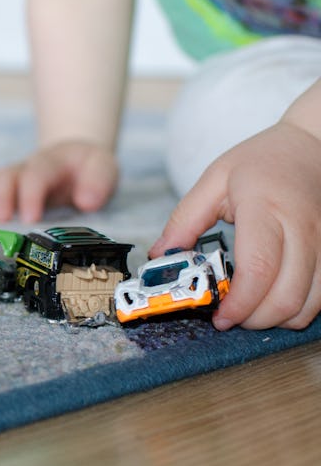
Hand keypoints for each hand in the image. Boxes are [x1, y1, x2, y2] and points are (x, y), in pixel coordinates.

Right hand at [0, 140, 117, 223]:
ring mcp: (8, 178)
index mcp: (49, 164)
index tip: (30, 217)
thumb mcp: (103, 168)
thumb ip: (99, 182)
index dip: (31, 194)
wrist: (74, 155)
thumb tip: (87, 201)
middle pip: (4, 177)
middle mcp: (23, 168)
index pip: (36, 175)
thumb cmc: (87, 167)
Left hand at [150, 122, 320, 330]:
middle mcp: (303, 227)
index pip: (259, 268)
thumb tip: (159, 257)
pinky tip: (274, 298)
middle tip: (229, 317)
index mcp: (266, 207)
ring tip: (249, 309)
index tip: (219, 317)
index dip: (239, 303)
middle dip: (254, 319)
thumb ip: (184, 220)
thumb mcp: (214, 179)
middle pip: (286, 296)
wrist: (312, 145)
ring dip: (277, 319)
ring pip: (308, 305)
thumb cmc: (261, 161)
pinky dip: (297, 309)